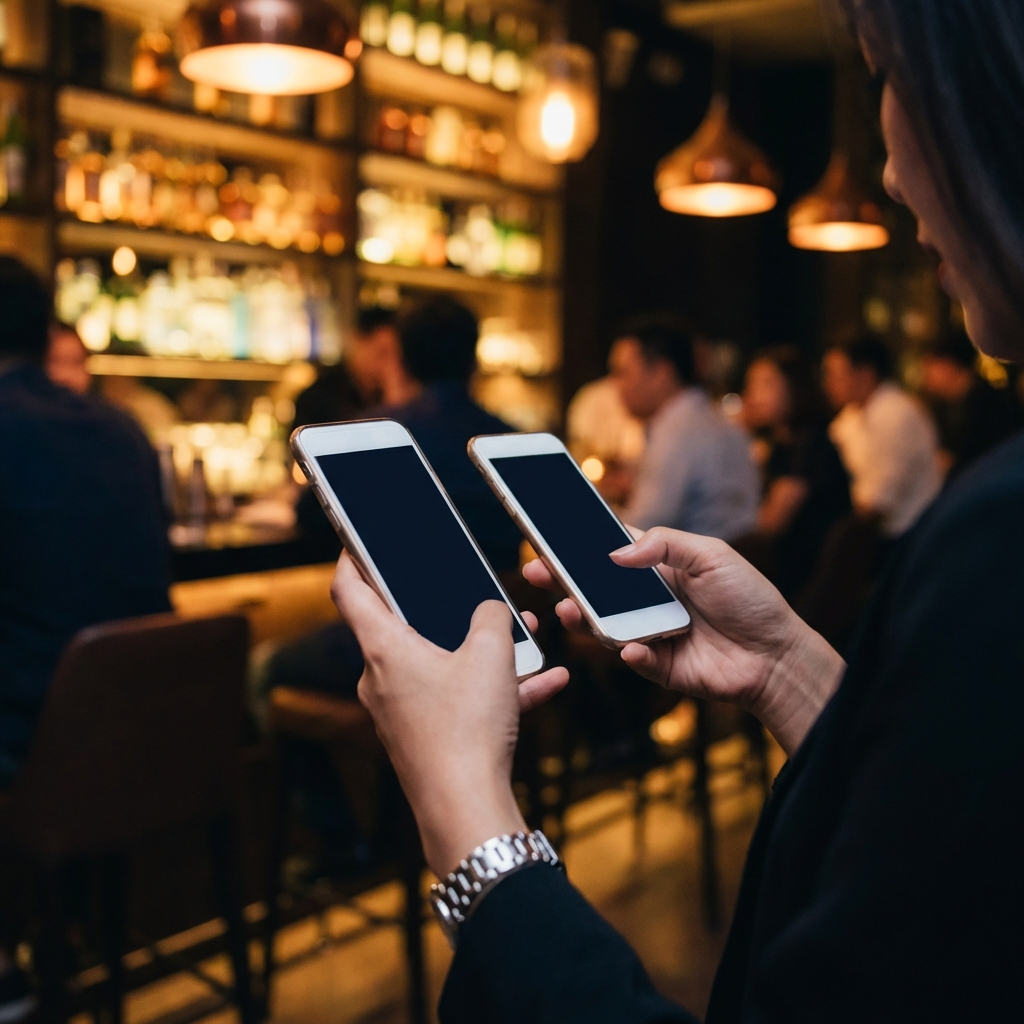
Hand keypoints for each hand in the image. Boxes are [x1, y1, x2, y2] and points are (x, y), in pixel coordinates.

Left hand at [331, 553, 569, 876]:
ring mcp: (401, 711)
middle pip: (400, 626)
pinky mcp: (425, 737)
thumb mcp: (491, 655)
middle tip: (462, 586)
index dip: (351, 559)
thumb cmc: (467, 730)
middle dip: (441, 607)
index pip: (349, 590)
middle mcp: (381, 679)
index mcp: (383, 649)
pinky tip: (548, 681)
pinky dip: (496, 689)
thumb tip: (491, 611)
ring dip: (481, 650)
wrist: (467, 810)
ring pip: (442, 665)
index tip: (358, 542)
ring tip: (526, 638)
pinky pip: (460, 700)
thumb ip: (492, 618)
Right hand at [523, 527, 844, 755]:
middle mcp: (648, 598)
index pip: (612, 549)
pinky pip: (632, 657)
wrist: (776, 655)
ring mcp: (649, 631)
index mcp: (660, 566)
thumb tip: (616, 553)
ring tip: (569, 610)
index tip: (549, 534)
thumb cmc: (750, 599)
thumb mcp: (711, 555)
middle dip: (563, 578)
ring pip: (603, 623)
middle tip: (534, 570)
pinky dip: (629, 652)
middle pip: (596, 586)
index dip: (581, 543)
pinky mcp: (657, 665)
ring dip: (583, 616)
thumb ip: (665, 545)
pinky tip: (632, 647)